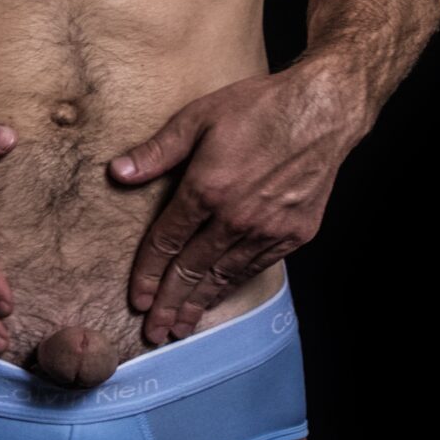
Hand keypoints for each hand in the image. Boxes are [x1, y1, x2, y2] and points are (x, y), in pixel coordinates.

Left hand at [107, 71, 346, 343]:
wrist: (322, 110)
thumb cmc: (258, 107)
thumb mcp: (198, 117)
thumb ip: (157, 151)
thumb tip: (118, 173)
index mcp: (207, 189)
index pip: (167, 242)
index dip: (148, 273)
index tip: (135, 299)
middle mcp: (236, 217)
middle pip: (192, 269)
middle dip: (169, 303)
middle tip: (153, 332)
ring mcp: (268, 230)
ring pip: (223, 276)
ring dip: (199, 303)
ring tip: (181, 326)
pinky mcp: (294, 234)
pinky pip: (254, 268)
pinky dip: (232, 286)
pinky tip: (218, 296)